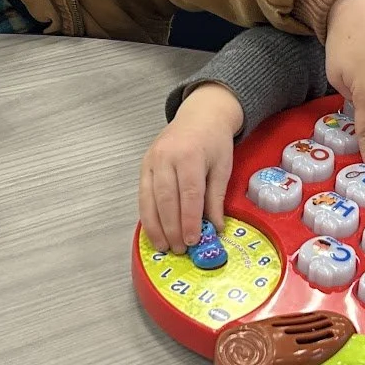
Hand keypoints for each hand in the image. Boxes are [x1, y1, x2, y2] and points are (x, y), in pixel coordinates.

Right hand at [139, 82, 243, 252]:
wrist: (200, 115)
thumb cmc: (214, 141)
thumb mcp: (223, 167)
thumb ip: (216, 198)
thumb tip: (216, 227)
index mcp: (190, 156)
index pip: (189, 194)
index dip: (189, 220)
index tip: (193, 240)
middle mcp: (166, 157)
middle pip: (166, 199)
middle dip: (171, 228)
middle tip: (179, 249)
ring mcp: (151, 160)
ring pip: (149, 199)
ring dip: (155, 226)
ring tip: (164, 247)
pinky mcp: (143, 165)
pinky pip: (142, 195)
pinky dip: (147, 215)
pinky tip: (153, 231)